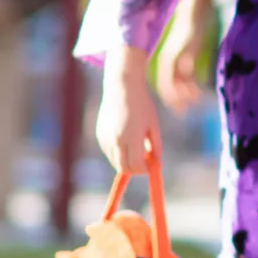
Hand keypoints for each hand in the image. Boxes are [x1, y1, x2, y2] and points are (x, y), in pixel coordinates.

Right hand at [95, 50, 159, 174]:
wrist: (122, 87)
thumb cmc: (142, 105)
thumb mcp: (154, 126)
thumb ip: (156, 147)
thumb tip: (157, 165)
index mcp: (131, 138)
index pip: (135, 166)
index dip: (144, 170)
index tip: (150, 165)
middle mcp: (116, 140)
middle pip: (123, 168)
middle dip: (134, 169)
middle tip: (144, 162)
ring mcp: (105, 138)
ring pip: (114, 161)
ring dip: (126, 161)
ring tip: (137, 147)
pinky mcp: (100, 134)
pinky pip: (109, 151)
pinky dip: (118, 153)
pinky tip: (126, 140)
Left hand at [157, 0, 207, 112]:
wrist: (193, 8)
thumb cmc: (191, 26)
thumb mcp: (186, 45)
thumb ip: (185, 59)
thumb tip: (189, 73)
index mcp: (167, 57)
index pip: (164, 81)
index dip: (169, 96)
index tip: (177, 108)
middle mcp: (169, 57)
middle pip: (167, 84)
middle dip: (174, 100)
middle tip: (182, 113)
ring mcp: (178, 54)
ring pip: (177, 80)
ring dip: (184, 94)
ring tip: (193, 103)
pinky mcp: (188, 50)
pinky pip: (189, 71)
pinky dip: (193, 83)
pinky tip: (200, 90)